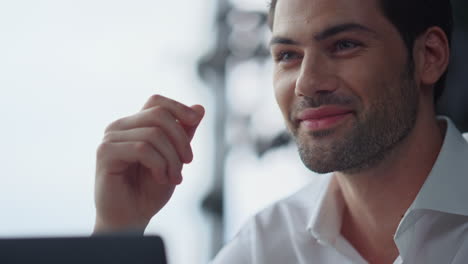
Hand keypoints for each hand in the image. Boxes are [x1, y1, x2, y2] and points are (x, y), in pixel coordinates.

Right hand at [93, 95, 204, 233]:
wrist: (131, 218)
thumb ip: (184, 134)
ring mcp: (110, 138)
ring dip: (172, 159)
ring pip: (154, 134)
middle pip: (160, 115)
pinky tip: (161, 178)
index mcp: (135, 125)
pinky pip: (142, 148)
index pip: (157, 101)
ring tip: (174, 177)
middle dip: (181, 139)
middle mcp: (120, 127)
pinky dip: (159, 164)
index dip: (178, 107)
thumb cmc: (150, 190)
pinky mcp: (105, 153)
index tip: (195, 121)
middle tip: (187, 163)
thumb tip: (199, 107)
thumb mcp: (175, 158)